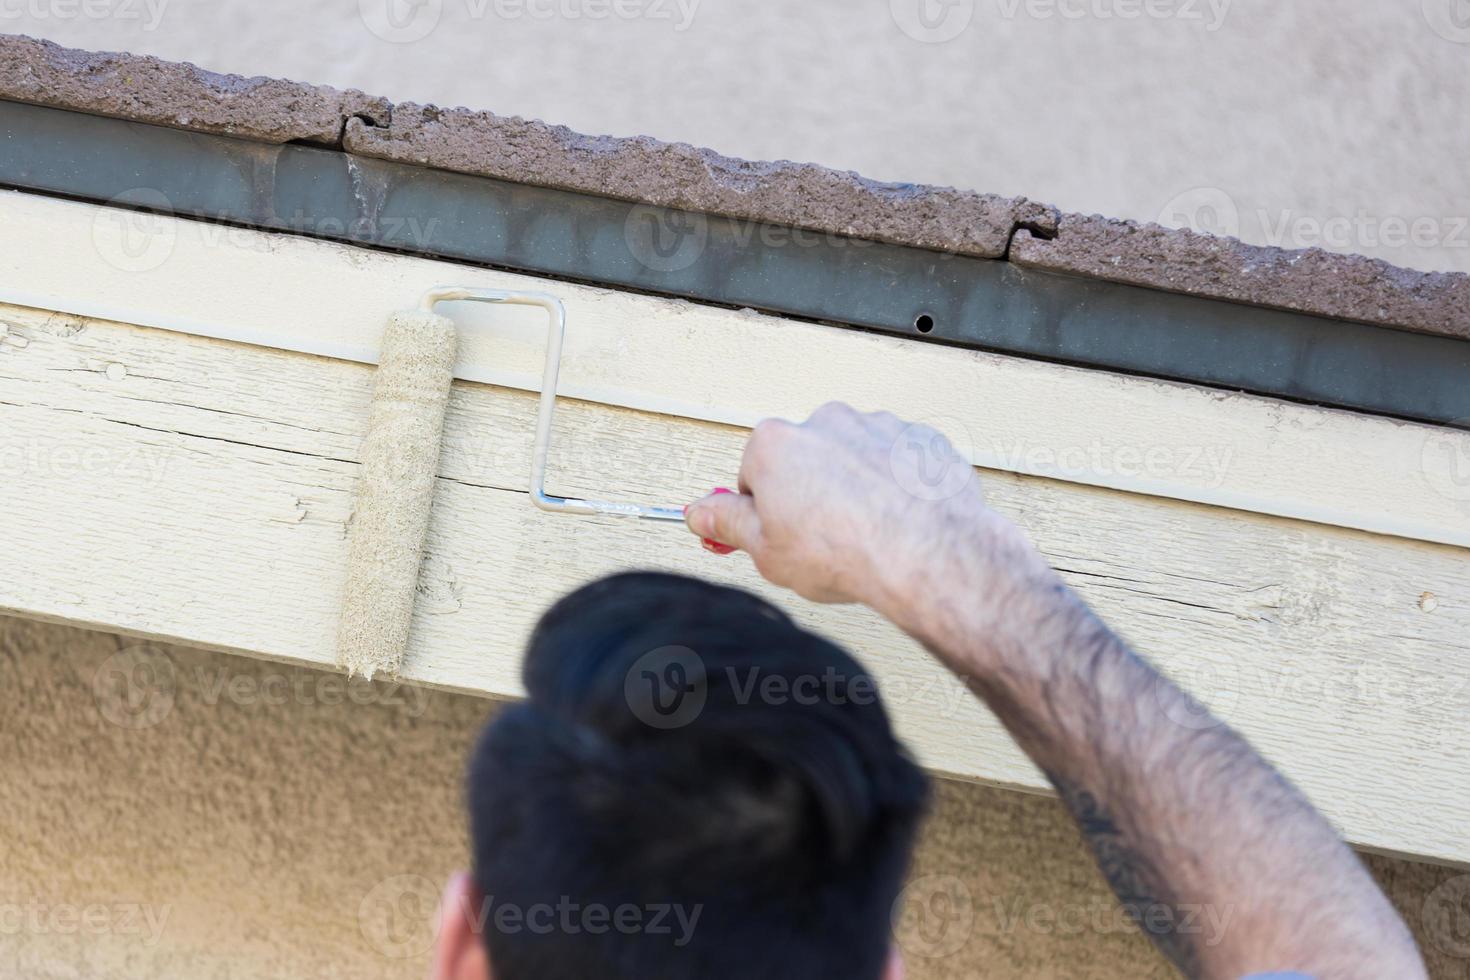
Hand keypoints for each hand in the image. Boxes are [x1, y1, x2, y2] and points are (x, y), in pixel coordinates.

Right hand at [684, 403, 1004, 614]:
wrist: (926, 553)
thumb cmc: (848, 551)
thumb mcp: (765, 551)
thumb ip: (727, 524)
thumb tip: (700, 513)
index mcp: (777, 444)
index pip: (754, 472)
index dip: (765, 509)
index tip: (778, 531)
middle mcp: (825, 422)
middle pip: (805, 458)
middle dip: (810, 492)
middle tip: (823, 538)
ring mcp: (875, 426)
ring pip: (853, 457)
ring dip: (855, 486)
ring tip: (865, 533)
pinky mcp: (917, 440)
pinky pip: (897, 460)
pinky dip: (896, 484)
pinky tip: (898, 521)